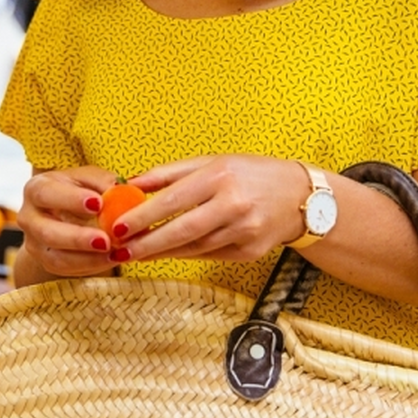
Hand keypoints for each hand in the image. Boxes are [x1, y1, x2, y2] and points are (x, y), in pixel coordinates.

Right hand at [16, 166, 121, 279]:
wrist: (65, 213)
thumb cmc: (80, 190)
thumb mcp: (90, 179)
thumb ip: (103, 181)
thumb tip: (121, 189)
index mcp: (36, 189)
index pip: (47, 193)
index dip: (70, 199)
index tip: (98, 204)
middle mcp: (28, 217)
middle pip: (46, 231)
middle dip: (77, 238)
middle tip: (105, 240)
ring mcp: (34, 243)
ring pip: (55, 257)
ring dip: (86, 258)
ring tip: (113, 253)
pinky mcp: (46, 261)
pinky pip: (66, 269)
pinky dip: (90, 266)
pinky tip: (111, 259)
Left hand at [119, 155, 308, 262]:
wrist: (299, 196)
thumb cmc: (250, 174)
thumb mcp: (213, 162)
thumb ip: (170, 173)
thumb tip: (131, 184)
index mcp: (220, 176)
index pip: (173, 199)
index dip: (142, 216)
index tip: (118, 226)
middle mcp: (233, 205)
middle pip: (181, 230)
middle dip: (147, 243)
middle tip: (120, 250)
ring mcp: (244, 231)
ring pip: (193, 248)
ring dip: (161, 253)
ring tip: (135, 253)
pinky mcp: (250, 252)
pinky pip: (209, 255)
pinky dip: (185, 255)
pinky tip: (165, 254)